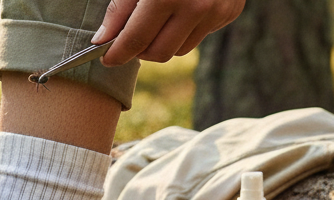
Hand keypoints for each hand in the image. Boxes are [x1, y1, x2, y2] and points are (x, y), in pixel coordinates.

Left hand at [92, 0, 244, 65]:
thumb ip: (119, 8)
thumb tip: (103, 40)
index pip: (136, 40)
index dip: (117, 54)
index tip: (107, 59)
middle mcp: (196, 7)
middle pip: (160, 53)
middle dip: (140, 51)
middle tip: (130, 39)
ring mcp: (217, 11)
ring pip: (181, 50)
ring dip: (163, 42)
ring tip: (156, 21)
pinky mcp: (229, 13)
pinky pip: (200, 36)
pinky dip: (185, 30)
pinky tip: (182, 9)